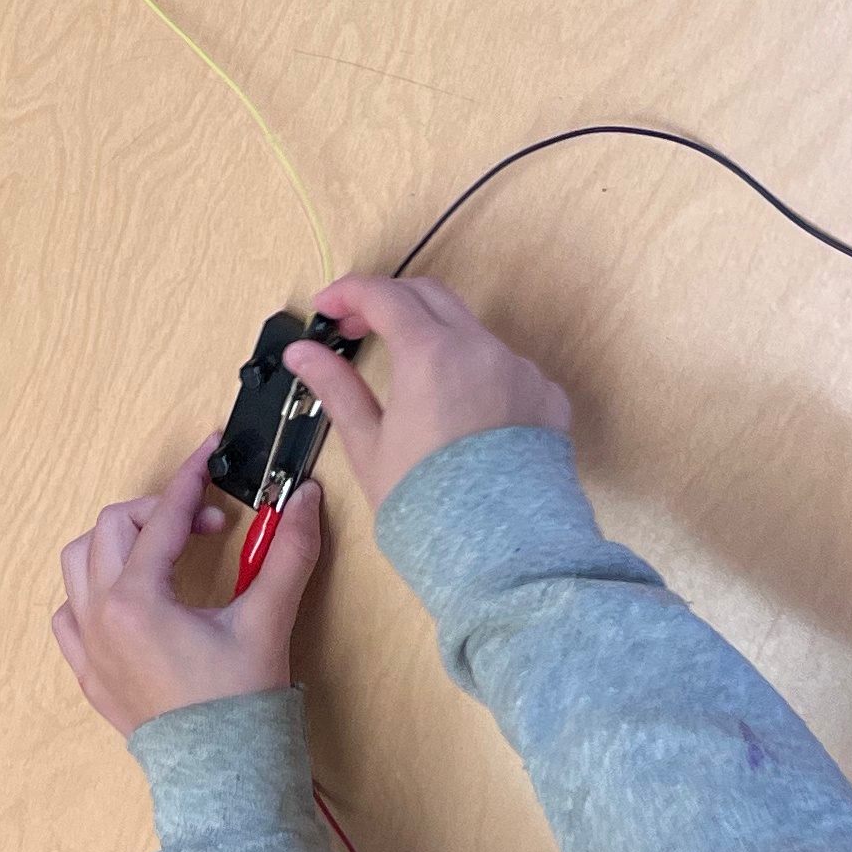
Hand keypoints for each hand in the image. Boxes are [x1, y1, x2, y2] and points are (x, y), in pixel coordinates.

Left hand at [52, 439, 326, 736]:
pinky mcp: (91, 675)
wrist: (223, 780)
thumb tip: (305, 501)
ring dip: (117, 544)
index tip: (210, 452)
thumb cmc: (240, 706)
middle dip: (159, 512)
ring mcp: (90, 648)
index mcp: (138, 600)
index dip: (192, 477)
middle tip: (207, 524)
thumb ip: (288, 552)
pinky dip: (91, 592)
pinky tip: (128, 596)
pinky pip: (68, 615)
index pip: (164, 515)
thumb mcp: (267, 621)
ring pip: (78, 564)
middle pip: (113, 527)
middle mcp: (102, 617)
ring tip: (163, 551)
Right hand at [282, 275, 570, 517]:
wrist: (504, 557)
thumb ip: (336, 388)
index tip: (327, 307)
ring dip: (434, 338)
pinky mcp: (547, 398)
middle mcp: (482, 350)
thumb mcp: (369, 447)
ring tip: (408, 379)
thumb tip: (304, 354)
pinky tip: (458, 412)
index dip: (348, 293)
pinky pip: (505, 367)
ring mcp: (521, 371)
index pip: (383, 295)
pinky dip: (475, 372)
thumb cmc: (431, 508)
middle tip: (357, 328)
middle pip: (430, 296)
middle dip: (389, 302)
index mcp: (432, 355)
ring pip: (470, 331)